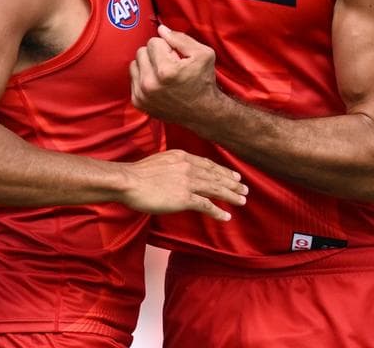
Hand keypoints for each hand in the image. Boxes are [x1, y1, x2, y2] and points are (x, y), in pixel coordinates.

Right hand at [120, 149, 247, 220]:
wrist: (128, 181)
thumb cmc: (137, 175)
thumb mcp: (159, 162)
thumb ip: (172, 166)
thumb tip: (177, 174)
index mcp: (182, 157)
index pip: (208, 164)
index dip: (223, 171)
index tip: (233, 175)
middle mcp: (188, 167)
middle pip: (216, 176)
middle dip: (232, 183)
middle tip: (244, 189)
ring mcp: (187, 182)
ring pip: (216, 189)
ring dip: (231, 195)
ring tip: (242, 200)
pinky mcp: (184, 198)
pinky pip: (206, 205)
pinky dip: (218, 211)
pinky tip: (226, 216)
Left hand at [130, 25, 219, 126]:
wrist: (203, 112)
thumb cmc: (204, 81)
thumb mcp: (202, 54)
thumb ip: (180, 38)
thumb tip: (160, 29)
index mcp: (165, 71)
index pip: (152, 42)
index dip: (166, 46)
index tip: (176, 56)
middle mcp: (149, 84)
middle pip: (140, 52)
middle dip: (154, 54)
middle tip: (169, 64)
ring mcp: (142, 95)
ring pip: (134, 64)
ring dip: (147, 65)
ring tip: (162, 73)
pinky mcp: (138, 103)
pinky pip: (132, 79)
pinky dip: (143, 78)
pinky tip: (157, 83)